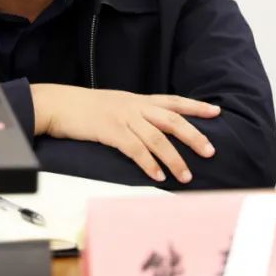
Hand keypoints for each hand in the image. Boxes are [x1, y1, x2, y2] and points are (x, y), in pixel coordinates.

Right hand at [30, 84, 219, 183]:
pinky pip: (136, 150)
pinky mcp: (111, 132)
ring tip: (186, 176)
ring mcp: (123, 118)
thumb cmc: (84, 107)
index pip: (174, 101)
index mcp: (137, 99)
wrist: (58, 104)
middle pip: (172, 120)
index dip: (196, 107)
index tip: (216, 112)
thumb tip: (152, 128)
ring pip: (158, 138)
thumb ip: (134, 113)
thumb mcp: (115, 104)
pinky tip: (158, 176)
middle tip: (210, 151)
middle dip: (194, 135)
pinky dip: (149, 164)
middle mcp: (135, 106)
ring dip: (174, 159)